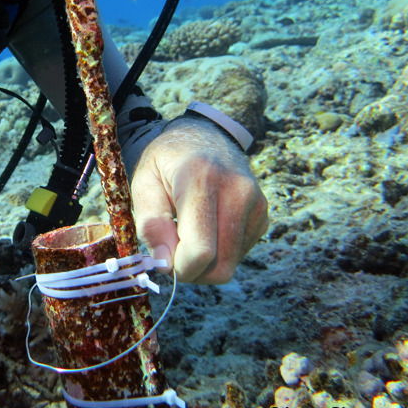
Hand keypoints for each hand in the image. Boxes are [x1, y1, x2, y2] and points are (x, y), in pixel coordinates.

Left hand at [131, 119, 267, 283]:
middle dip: (192, 271)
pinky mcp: (263, 215)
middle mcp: (238, 191)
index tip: (161, 258)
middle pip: (220, 265)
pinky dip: (218, 252)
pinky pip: (239, 253)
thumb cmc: (168, 161)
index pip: (200, 249)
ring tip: (187, 235)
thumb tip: (164, 262)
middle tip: (172, 253)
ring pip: (231, 264)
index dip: (178, 267)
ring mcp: (256, 203)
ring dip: (204, 264)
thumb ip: (150, 222)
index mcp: (202, 179)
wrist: (204, 136)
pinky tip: (206, 228)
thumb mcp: (144, 182)